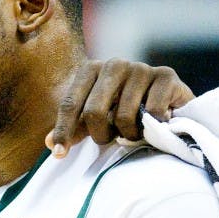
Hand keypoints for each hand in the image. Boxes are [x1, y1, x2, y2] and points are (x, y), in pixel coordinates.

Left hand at [47, 59, 193, 157]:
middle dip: (100, 134)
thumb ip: (73, 128)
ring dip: (129, 133)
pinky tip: (155, 122)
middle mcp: (114, 64)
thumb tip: (50, 144)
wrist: (168, 100)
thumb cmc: (123, 110)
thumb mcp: (94, 118)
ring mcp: (140, 68)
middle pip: (94, 112)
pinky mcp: (166, 75)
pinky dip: (152, 126)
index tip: (59, 153)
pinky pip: (152, 113)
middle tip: (109, 139)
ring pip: (124, 116)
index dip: (64, 130)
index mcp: (90, 69)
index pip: (70, 104)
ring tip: (133, 130)